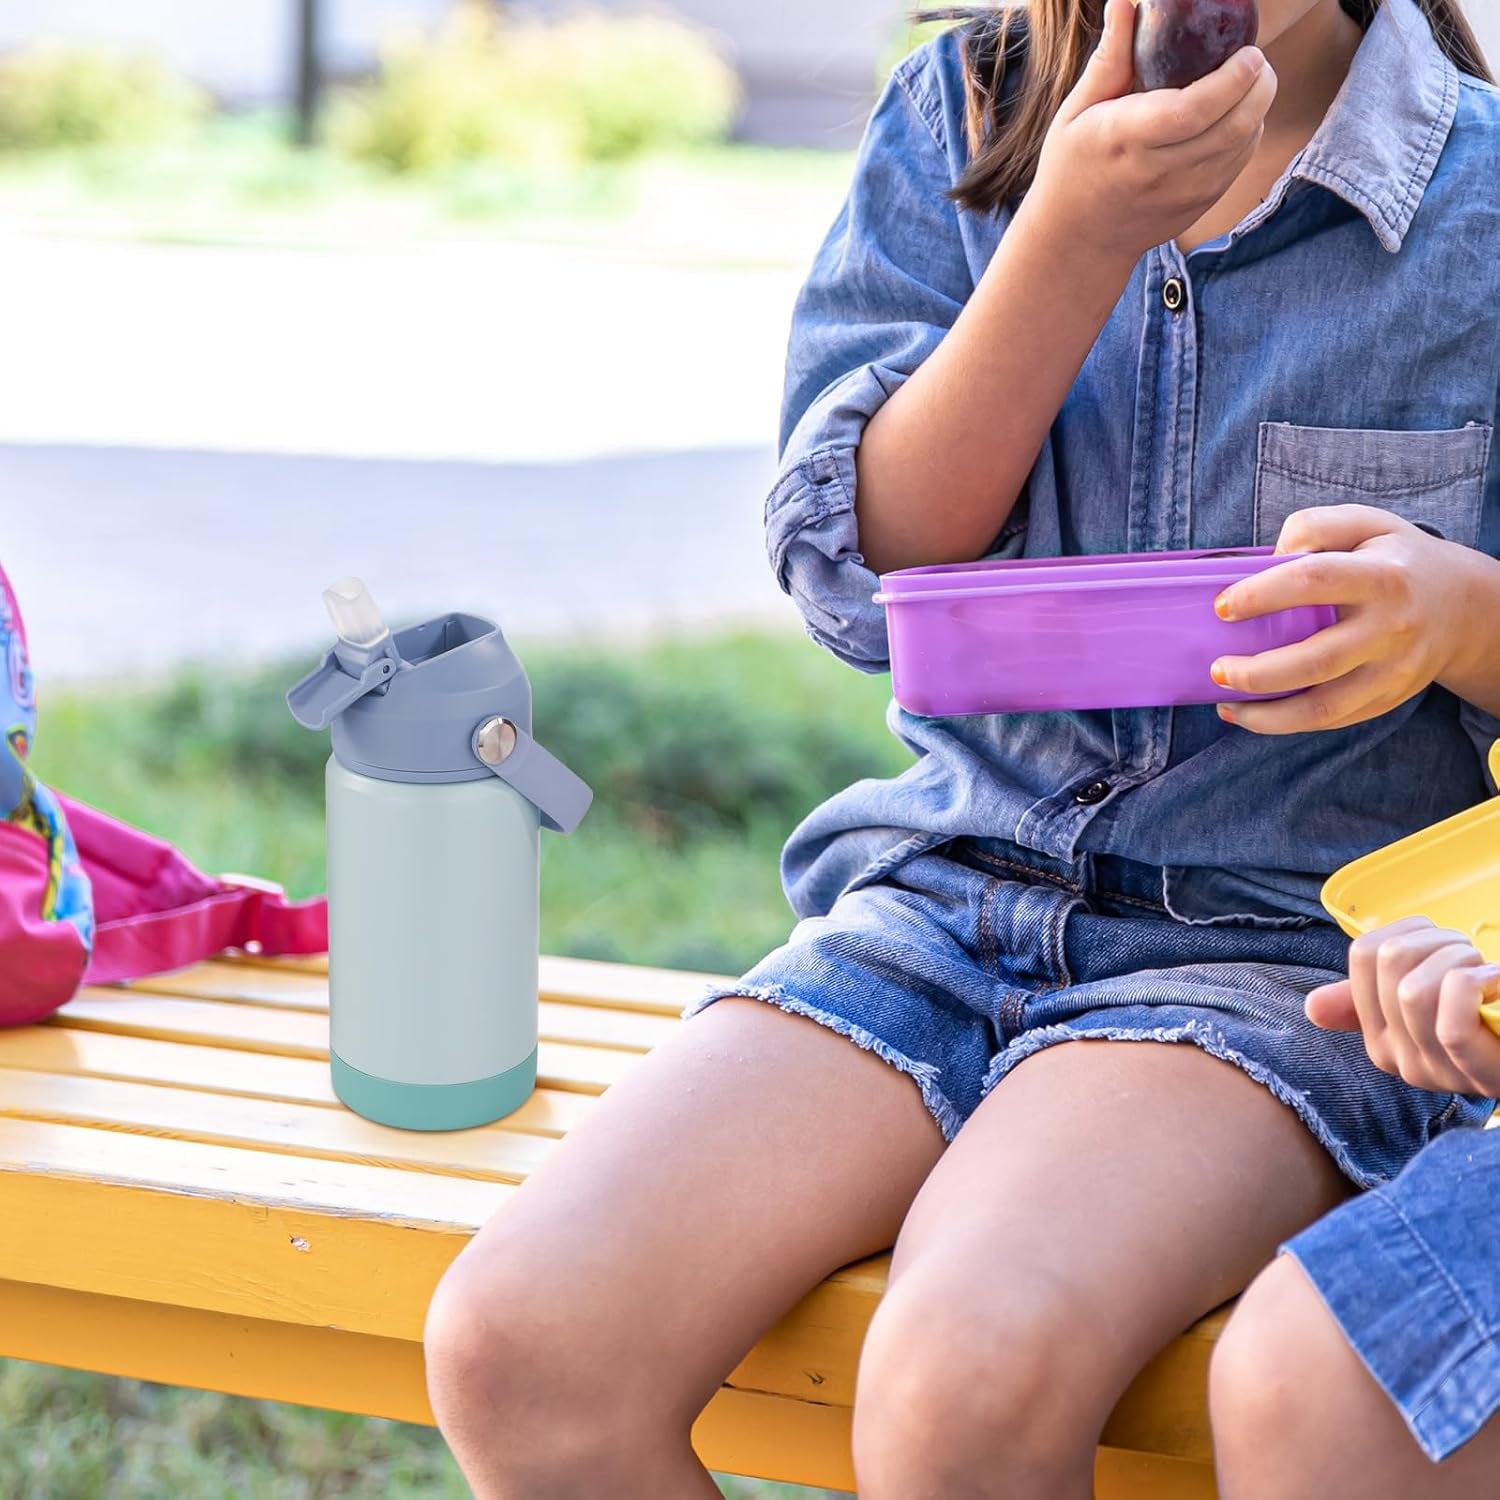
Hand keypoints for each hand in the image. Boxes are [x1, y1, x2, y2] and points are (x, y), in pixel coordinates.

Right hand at [1027, 0, 1276, 263]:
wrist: (1077, 240)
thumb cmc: (1072, 167)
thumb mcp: (1076, 112)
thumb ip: (1110, 59)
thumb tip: (1126, 1)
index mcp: (1125, 140)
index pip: (1193, 111)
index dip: (1232, 79)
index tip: (1249, 53)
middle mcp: (1158, 172)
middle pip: (1232, 126)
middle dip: (1260, 86)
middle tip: (1257, 61)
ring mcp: (1182, 195)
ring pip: (1243, 145)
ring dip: (1258, 108)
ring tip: (1251, 83)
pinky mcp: (1198, 207)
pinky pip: (1238, 164)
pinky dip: (1247, 134)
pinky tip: (1237, 116)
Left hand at [1210, 505, 1479, 734]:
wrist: (1464, 606)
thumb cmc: (1395, 560)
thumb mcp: (1365, 524)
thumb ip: (1314, 527)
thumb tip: (1267, 560)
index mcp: (1381, 576)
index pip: (1314, 580)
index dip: (1261, 594)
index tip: (1221, 606)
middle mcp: (1390, 628)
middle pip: (1317, 660)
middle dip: (1257, 672)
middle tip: (1216, 668)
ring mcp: (1392, 671)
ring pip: (1323, 706)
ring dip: (1265, 713)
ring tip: (1224, 702)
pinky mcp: (1387, 698)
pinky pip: (1331, 720)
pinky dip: (1284, 724)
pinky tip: (1249, 715)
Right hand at [1307, 917, 1499, 1094]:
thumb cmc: (1495, 1031)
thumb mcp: (1432, 1013)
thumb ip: (1378, 1001)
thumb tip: (1313, 1007)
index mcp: (1380, 1038)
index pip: (1363, 955)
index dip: (1410, 931)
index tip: (1445, 947)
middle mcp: (1399, 1058)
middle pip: (1389, 961)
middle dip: (1440, 942)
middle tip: (1473, 961)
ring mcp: (1437, 1070)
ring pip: (1413, 988)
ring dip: (1462, 961)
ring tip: (1489, 976)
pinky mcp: (1475, 1072)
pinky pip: (1450, 1015)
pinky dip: (1480, 983)